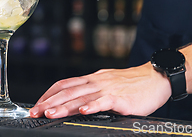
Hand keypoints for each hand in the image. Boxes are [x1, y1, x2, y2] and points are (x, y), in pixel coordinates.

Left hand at [29, 62, 171, 118]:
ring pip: (82, 96)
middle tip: (35, 112)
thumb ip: (91, 91)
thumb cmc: (132, 83)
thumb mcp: (106, 83)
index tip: (37, 104)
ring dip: (65, 106)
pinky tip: (84, 111)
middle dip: (49, 102)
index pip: (64, 84)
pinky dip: (93, 106)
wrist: (156, 77)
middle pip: (68, 91)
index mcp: (92, 79)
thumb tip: (75, 100)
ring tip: (51, 113)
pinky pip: (105, 101)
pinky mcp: (121, 98)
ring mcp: (108, 89)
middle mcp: (96, 82)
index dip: (48, 94)